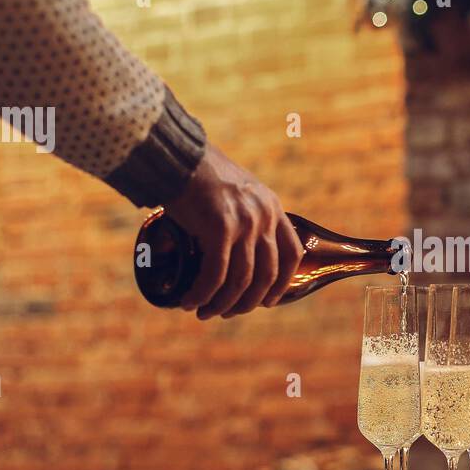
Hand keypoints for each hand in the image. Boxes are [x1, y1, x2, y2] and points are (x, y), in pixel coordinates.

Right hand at [163, 145, 302, 318]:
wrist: (178, 157)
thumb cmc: (200, 176)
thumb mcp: (237, 193)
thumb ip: (244, 215)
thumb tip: (233, 249)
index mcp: (272, 209)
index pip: (291, 254)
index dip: (281, 284)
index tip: (267, 302)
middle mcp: (264, 217)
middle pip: (266, 275)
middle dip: (247, 302)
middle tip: (226, 313)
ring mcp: (245, 223)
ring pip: (241, 280)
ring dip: (221, 304)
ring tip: (204, 313)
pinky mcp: (220, 229)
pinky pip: (215, 274)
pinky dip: (203, 294)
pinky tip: (190, 302)